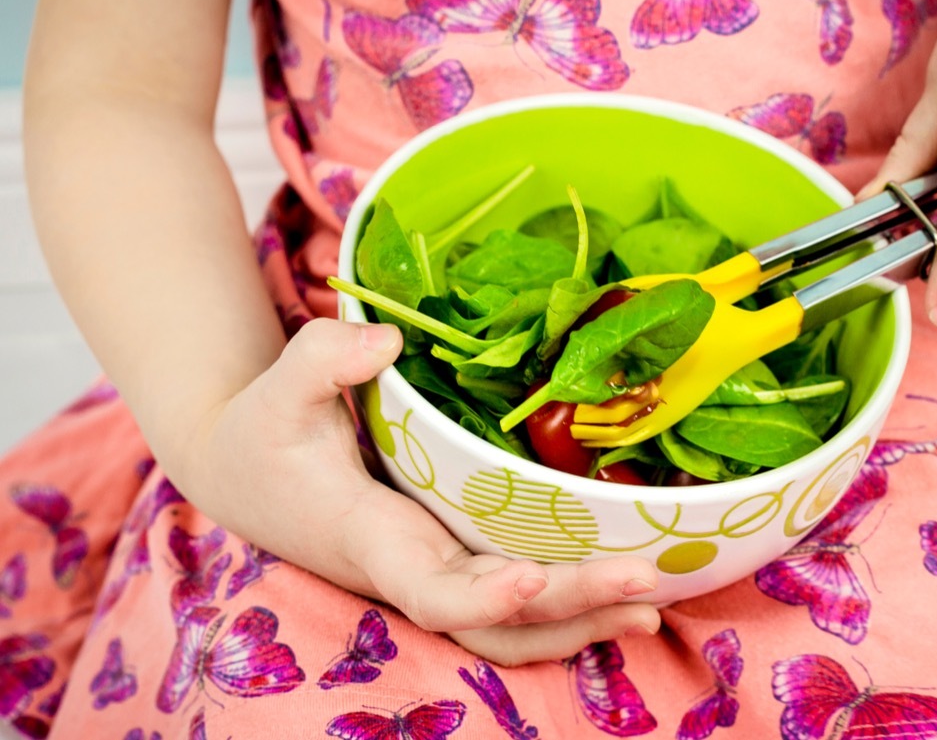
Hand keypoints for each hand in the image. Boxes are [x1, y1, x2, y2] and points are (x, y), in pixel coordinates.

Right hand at [175, 318, 660, 665]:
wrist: (249, 474)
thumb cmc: (266, 430)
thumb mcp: (281, 384)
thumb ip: (323, 357)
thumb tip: (388, 343)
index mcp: (373, 537)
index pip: (432, 591)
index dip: (483, 598)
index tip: (534, 578)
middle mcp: (412, 571)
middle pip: (499, 622)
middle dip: (572, 607)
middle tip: (647, 581)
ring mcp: (437, 573)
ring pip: (513, 630)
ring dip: (582, 623)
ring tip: (652, 603)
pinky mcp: (453, 560)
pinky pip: (516, 604)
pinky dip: (569, 606)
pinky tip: (623, 587)